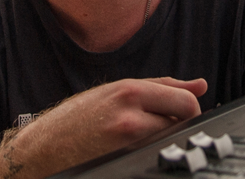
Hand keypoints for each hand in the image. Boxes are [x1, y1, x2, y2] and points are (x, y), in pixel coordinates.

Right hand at [0, 77, 206, 178]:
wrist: (45, 149)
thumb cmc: (78, 118)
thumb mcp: (116, 92)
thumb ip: (161, 86)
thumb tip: (200, 85)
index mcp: (129, 91)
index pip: (185, 100)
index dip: (189, 107)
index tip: (182, 111)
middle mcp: (130, 115)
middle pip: (184, 120)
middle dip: (180, 121)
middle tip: (161, 125)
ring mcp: (128, 142)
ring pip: (170, 137)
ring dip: (165, 136)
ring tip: (141, 135)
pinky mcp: (126, 159)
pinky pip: (154, 152)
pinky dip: (152, 149)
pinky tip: (134, 148)